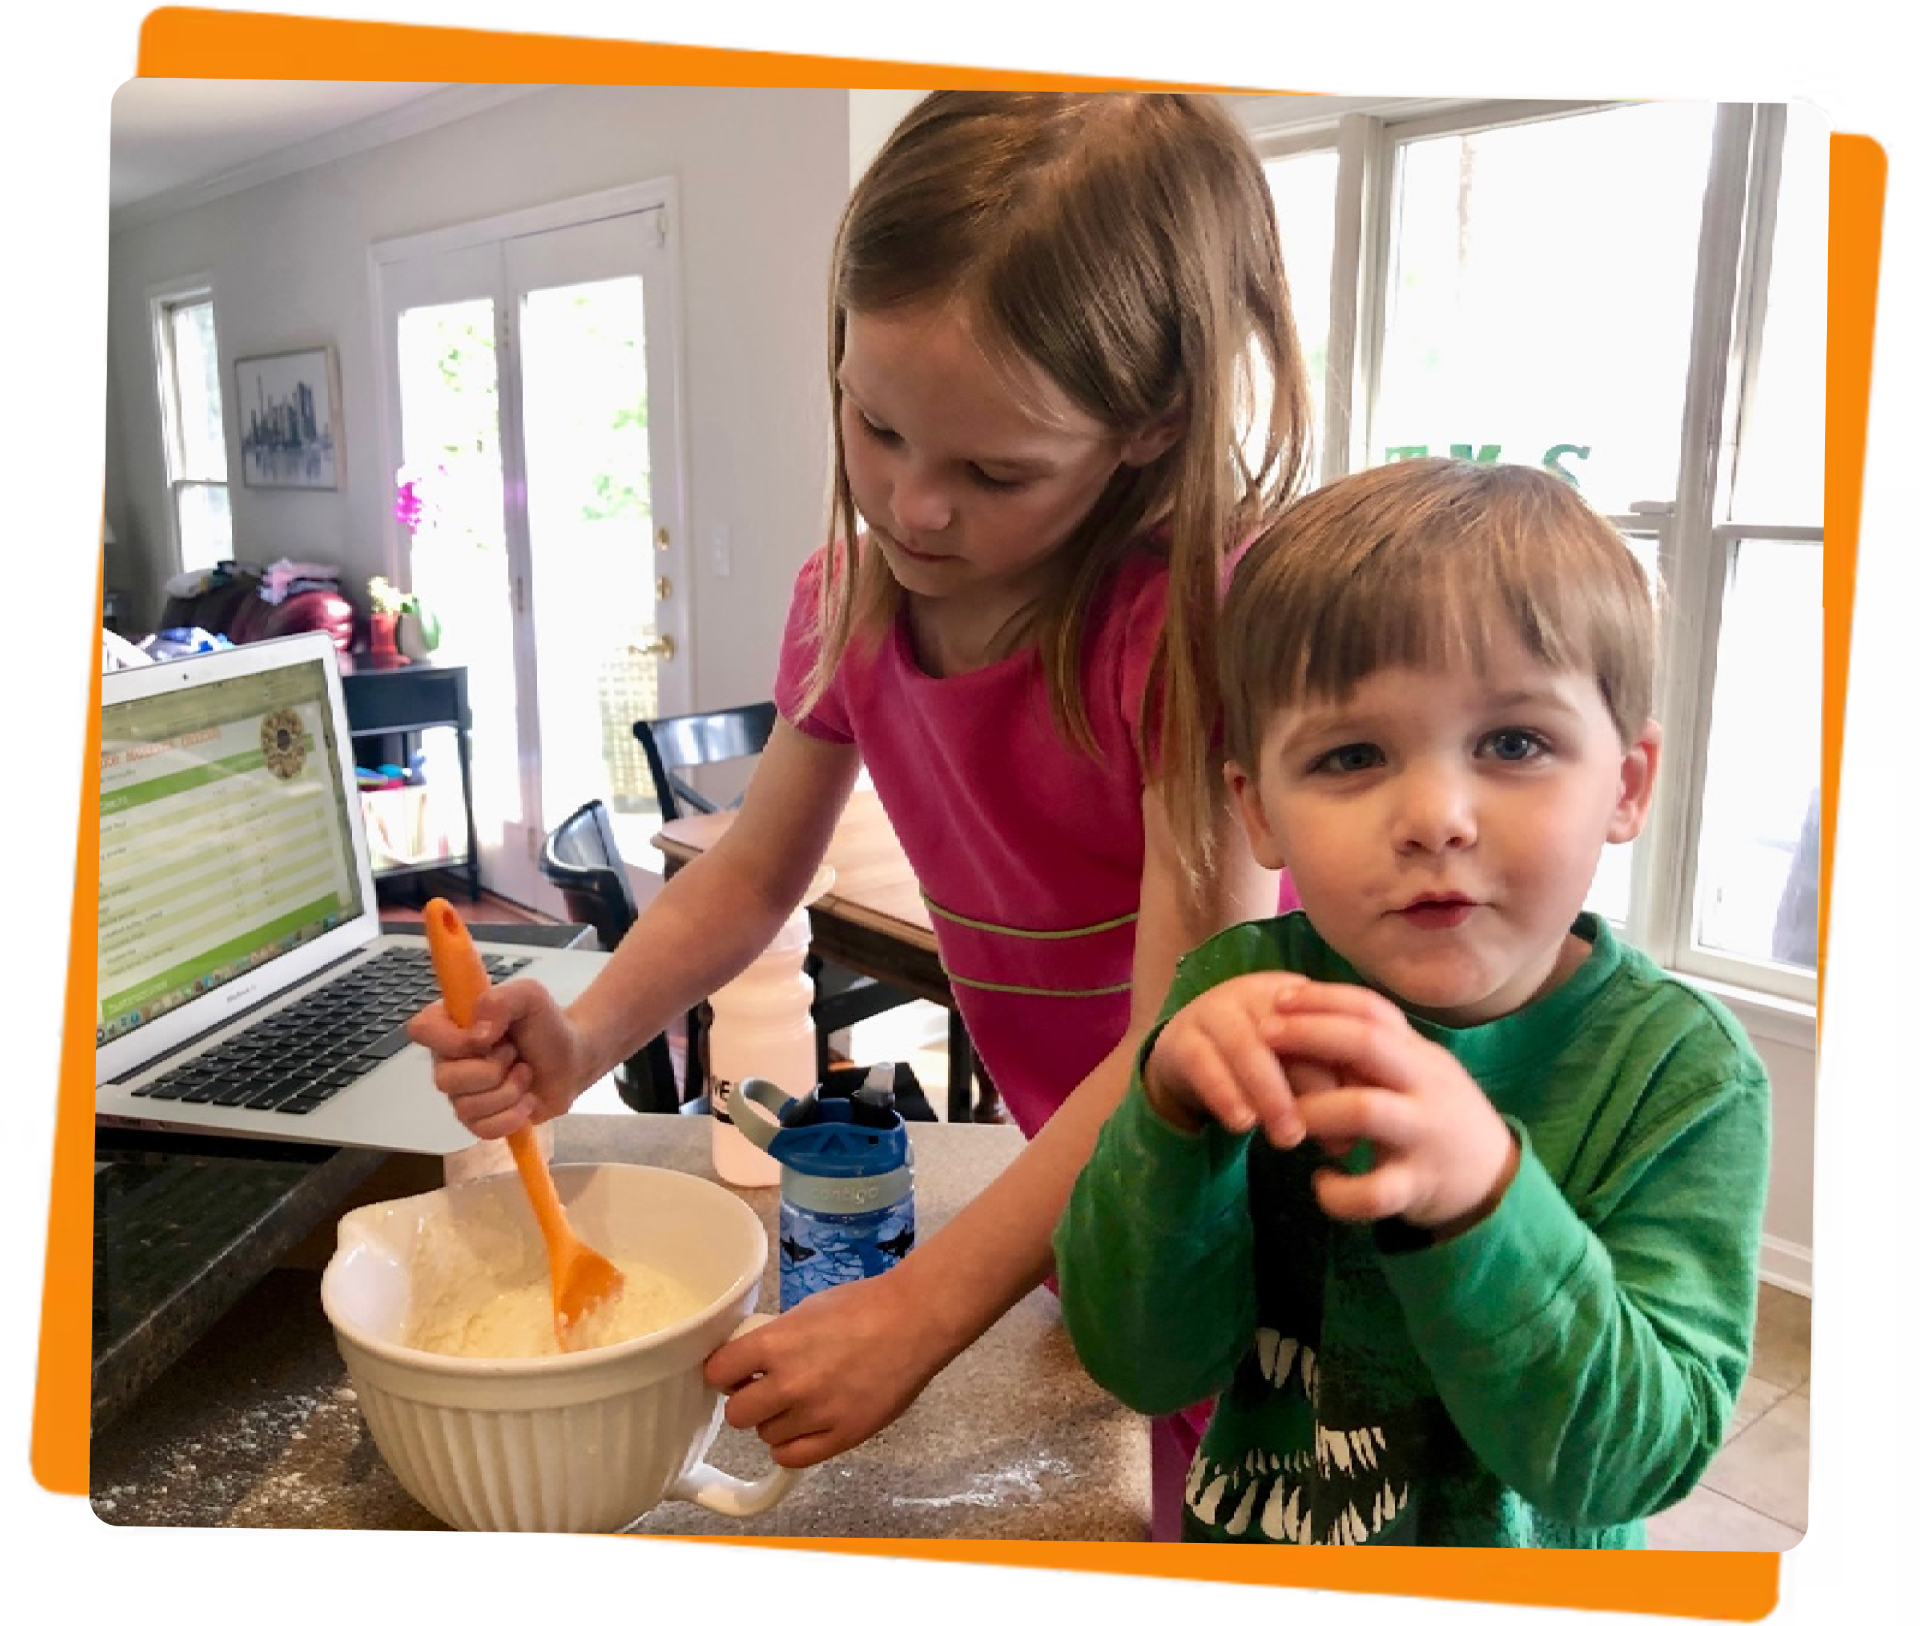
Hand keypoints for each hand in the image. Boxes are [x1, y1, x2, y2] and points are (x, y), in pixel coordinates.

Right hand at [404, 978, 588, 1138]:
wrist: (572, 1061)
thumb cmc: (546, 1026)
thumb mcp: (529, 996)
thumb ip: (501, 999)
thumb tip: (479, 1034)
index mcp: (451, 1024)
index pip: (421, 1030)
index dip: (451, 1040)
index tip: (485, 1038)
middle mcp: (448, 1060)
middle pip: (444, 1079)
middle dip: (491, 1069)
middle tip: (514, 1054)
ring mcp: (461, 1093)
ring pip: (466, 1106)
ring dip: (508, 1091)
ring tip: (524, 1073)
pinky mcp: (478, 1120)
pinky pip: (483, 1129)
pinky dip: (513, 1115)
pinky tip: (526, 1099)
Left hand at [702, 1268, 949, 1469]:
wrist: (916, 1320)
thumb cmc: (865, 1305)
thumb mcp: (806, 1309)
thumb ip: (774, 1338)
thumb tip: (751, 1360)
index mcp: (775, 1343)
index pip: (717, 1372)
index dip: (724, 1372)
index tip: (733, 1372)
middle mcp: (790, 1383)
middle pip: (737, 1414)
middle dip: (747, 1401)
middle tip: (764, 1389)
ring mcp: (816, 1414)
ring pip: (766, 1436)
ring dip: (776, 1422)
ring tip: (799, 1403)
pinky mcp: (843, 1436)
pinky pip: (793, 1457)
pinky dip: (793, 1445)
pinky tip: (806, 1426)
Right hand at [1142, 972, 1342, 1147]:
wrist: (1186, 1054)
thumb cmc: (1258, 1063)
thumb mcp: (1295, 1066)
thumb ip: (1326, 1086)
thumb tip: (1351, 1137)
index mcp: (1295, 994)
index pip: (1330, 1024)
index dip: (1349, 1072)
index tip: (1366, 1123)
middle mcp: (1254, 993)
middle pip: (1290, 1032)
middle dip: (1314, 1086)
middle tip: (1332, 1139)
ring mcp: (1213, 1011)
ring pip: (1246, 1046)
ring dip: (1270, 1094)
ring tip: (1288, 1138)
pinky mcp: (1180, 1038)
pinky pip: (1203, 1063)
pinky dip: (1225, 1094)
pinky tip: (1243, 1124)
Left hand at [1263, 981, 1519, 1235]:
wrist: (1496, 1180)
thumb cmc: (1435, 1115)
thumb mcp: (1415, 1072)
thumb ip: (1373, 1048)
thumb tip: (1305, 1012)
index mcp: (1420, 1055)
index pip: (1373, 1011)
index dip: (1324, 999)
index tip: (1278, 996)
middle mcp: (1426, 1087)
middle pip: (1367, 1044)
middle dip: (1310, 1034)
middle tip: (1262, 1036)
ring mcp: (1424, 1136)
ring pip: (1365, 1110)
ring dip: (1314, 1109)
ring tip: (1286, 1118)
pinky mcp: (1419, 1186)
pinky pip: (1374, 1191)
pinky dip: (1338, 1191)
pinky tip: (1321, 1184)